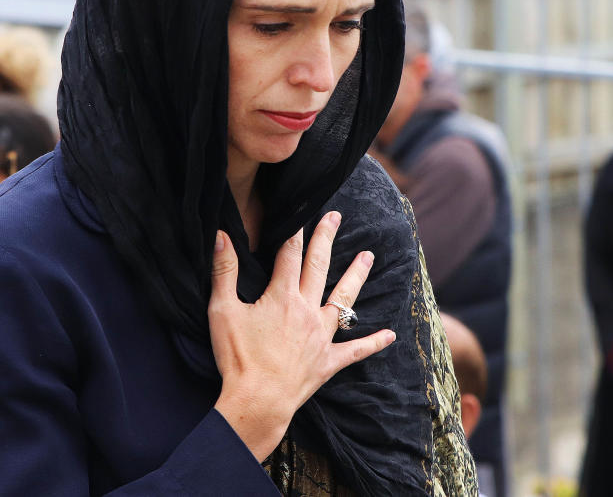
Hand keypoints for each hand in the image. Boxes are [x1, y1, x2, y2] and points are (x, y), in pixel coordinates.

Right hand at [209, 211, 395, 460]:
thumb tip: (222, 235)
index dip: (294, 231)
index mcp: (282, 296)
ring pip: (343, 300)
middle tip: (336, 217)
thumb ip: (224, 271)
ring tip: (368, 257)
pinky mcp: (328, 362)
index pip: (289, 254)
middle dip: (326, 239)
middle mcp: (307, 310)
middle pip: (319, 267)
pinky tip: (390, 334)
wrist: (258, 401)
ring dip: (356, 276)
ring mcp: (321, 336)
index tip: (301, 211)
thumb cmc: (238, 358)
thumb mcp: (222, 310)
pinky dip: (373, 342)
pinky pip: (355, 350)